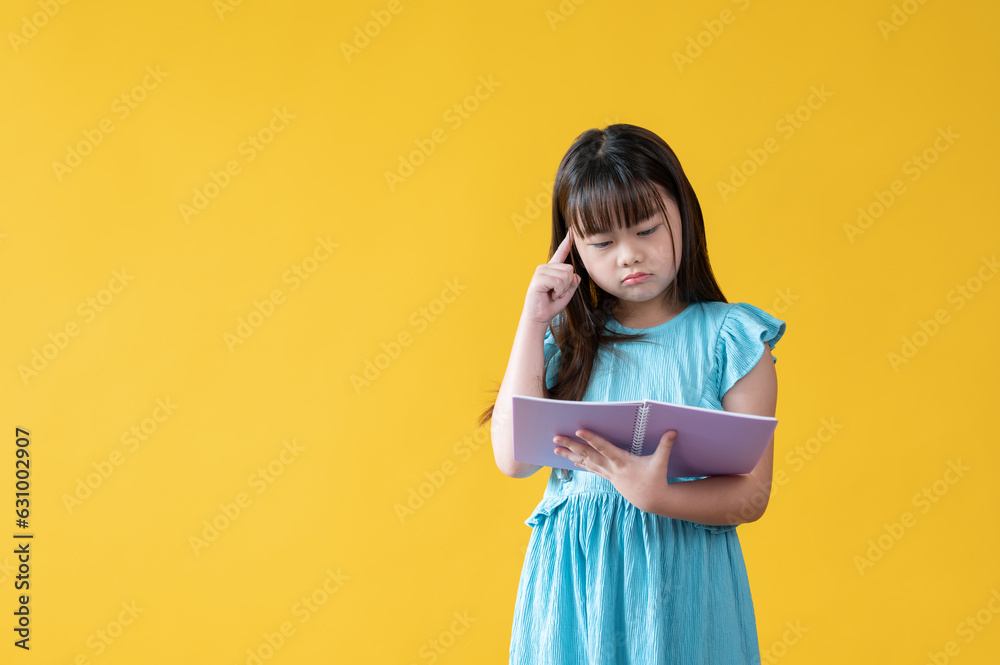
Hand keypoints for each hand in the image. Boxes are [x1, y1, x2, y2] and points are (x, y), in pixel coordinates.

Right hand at [521, 228, 581, 326]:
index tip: (572, 230)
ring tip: (553, 294)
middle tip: (557, 292)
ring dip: (563, 289)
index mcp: (552, 269)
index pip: (561, 252)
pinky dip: (558, 291)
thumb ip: (573, 282)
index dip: (567, 241)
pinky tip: (550, 295)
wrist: (539, 317)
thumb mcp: (567, 292)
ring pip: (565, 275)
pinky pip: (558, 281)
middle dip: (567, 284)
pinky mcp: (538, 279)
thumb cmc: (551, 305)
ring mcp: (541, 272)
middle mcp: (545, 267)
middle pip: (569, 268)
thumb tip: (575, 275)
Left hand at [553, 429, 676, 513]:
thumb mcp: (661, 462)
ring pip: (585, 462)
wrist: (653, 500)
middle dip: (571, 446)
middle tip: (556, 438)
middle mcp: (612, 467)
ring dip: (570, 455)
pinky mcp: (609, 478)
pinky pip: (591, 469)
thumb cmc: (656, 480)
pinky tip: (571, 460)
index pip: (604, 448)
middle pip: (588, 454)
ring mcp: (608, 474)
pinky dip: (581, 464)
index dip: (591, 439)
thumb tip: (673, 430)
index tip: (578, 431)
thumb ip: (665, 446)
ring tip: (555, 449)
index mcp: (622, 461)